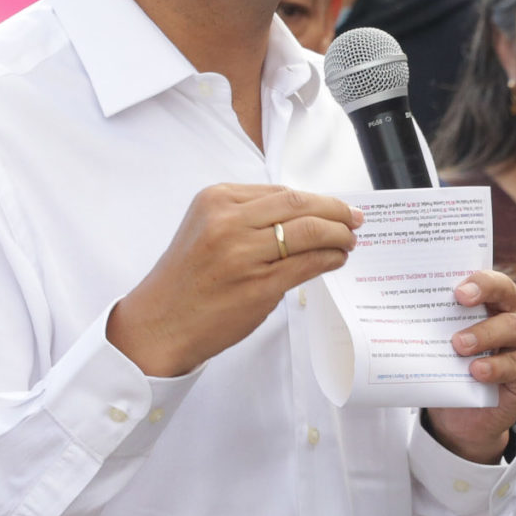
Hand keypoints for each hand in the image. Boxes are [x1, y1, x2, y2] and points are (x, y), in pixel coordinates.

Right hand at [106, 185, 360, 377]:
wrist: (160, 323)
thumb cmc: (186, 279)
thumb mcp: (206, 229)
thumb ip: (247, 216)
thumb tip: (303, 213)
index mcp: (216, 200)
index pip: (281, 192)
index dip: (316, 199)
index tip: (335, 206)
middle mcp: (228, 221)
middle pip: (300, 205)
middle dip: (335, 211)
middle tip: (354, 218)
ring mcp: (244, 254)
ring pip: (309, 232)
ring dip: (338, 235)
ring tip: (349, 240)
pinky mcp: (258, 286)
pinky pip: (307, 264)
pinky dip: (329, 258)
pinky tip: (336, 259)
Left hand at [422, 268, 515, 464]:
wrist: (465, 411)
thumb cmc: (454, 364)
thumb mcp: (442, 341)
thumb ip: (434, 324)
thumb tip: (400, 310)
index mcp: (494, 295)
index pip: (490, 278)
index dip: (478, 281)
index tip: (458, 291)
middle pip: (507, 293)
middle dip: (484, 294)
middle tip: (459, 302)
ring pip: (514, 327)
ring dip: (485, 334)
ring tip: (460, 346)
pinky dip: (497, 367)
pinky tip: (478, 372)